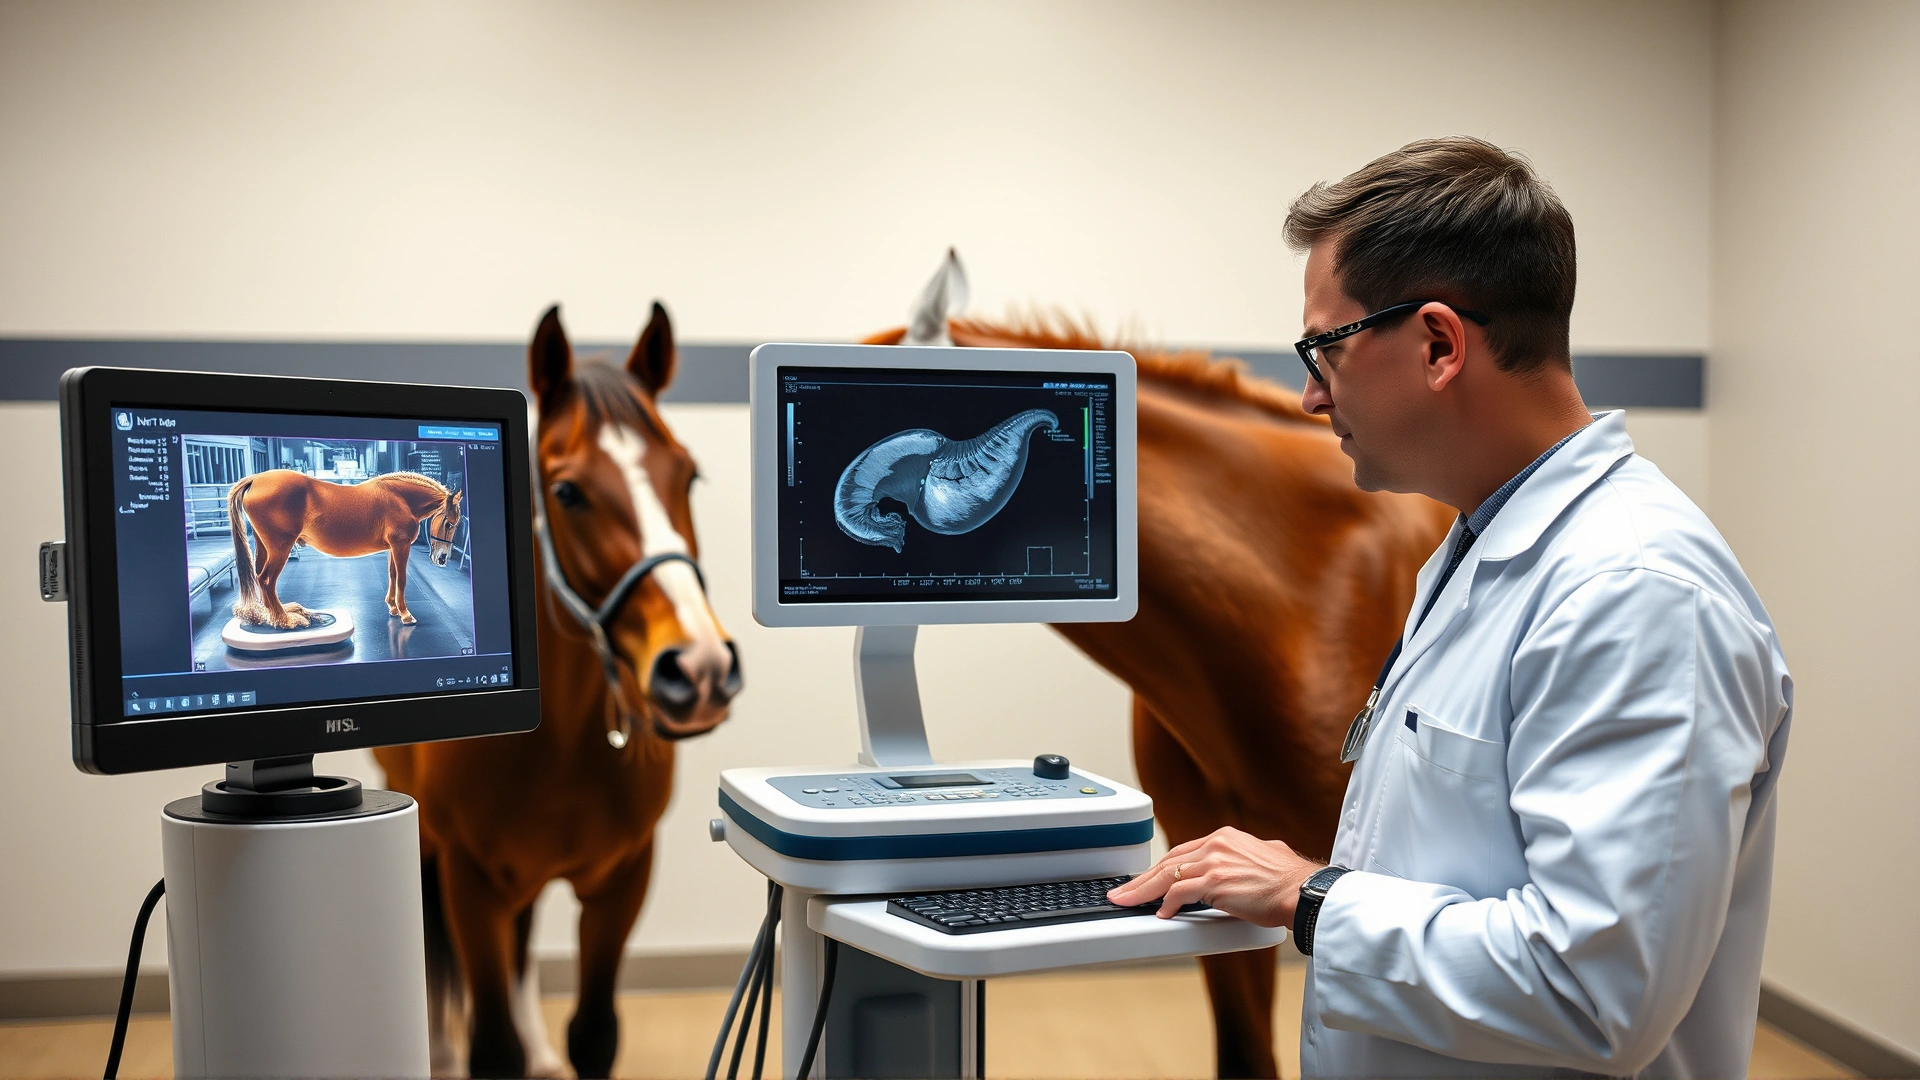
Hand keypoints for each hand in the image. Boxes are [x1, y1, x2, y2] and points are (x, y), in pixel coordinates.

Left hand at [1107, 826, 1322, 927]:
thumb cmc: (1291, 880)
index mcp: (1225, 837)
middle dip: (1142, 878)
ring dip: (1142, 891)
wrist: (1304, 891)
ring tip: (1126, 902)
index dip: (1160, 867)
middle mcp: (1217, 845)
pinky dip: (1167, 904)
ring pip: (1166, 876)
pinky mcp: (1215, 882)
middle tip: (1123, 890)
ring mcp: (1214, 862)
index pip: (1182, 852)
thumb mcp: (1265, 856)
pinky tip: (1160, 914)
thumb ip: (1245, 858)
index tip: (1147, 878)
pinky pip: (1180, 893)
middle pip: (1168, 861)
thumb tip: (1242, 865)